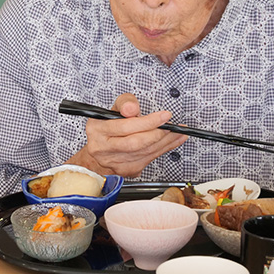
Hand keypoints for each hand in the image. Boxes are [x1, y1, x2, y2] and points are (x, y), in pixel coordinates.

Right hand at [68, 93, 185, 177]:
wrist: (100, 149)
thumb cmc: (107, 127)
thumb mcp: (113, 109)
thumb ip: (124, 103)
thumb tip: (132, 108)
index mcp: (97, 130)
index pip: (125, 126)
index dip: (147, 121)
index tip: (164, 116)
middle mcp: (102, 148)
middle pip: (136, 143)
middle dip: (158, 134)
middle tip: (171, 125)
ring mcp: (114, 162)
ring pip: (145, 152)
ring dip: (165, 142)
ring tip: (177, 132)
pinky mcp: (126, 170)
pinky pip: (149, 159)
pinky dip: (164, 149)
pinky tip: (172, 141)